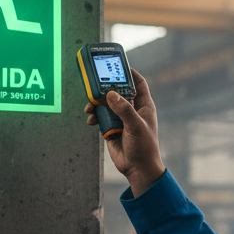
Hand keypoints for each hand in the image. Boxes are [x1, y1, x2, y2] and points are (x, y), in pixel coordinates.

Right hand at [84, 68, 165, 196]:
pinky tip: (91, 120)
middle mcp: (132, 110)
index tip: (118, 65)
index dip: (129, 72)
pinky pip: (100, 117)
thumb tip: (111, 94)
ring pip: (106, 104)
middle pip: (118, 91)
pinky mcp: (111, 128)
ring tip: (90, 106)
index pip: (138, 83)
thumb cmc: (144, 147)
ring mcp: (121, 118)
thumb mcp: (135, 126)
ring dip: (97, 103)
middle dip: (106, 87)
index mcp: (144, 106)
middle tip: (95, 83)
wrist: (137, 169)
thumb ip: (124, 109)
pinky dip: (94, 116)